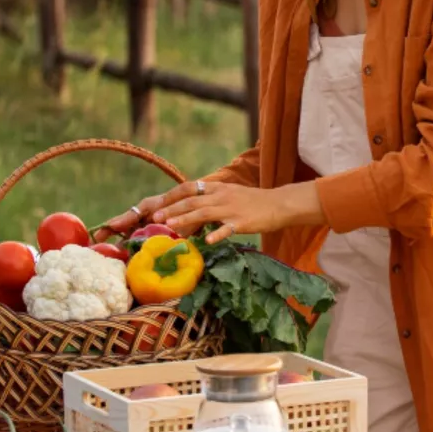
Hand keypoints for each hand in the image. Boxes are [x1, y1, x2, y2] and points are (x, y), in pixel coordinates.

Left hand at [96, 180, 326, 244]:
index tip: (153, 208)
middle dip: (171, 209)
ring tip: (170, 227)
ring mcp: (231, 208)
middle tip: (153, 219)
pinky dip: (217, 234)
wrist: (279, 204)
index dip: (168, 199)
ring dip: (186, 219)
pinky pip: (228, 228)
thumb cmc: (251, 205)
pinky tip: (207, 242)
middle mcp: (219, 195)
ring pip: (204, 211)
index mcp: (214, 189)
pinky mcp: (243, 220)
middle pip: (190, 200)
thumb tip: (184, 218)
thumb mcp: (226, 200)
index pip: (186, 190)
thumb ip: (206, 207)